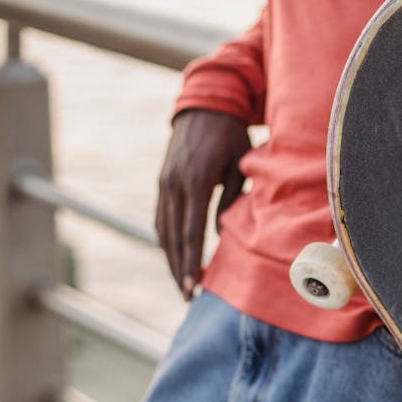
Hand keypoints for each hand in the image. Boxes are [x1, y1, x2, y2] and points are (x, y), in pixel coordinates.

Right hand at [155, 109, 249, 299]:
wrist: (206, 103)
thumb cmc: (231, 135)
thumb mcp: (240, 164)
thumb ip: (231, 198)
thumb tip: (220, 234)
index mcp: (194, 182)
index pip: (191, 233)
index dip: (191, 262)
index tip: (193, 287)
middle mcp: (173, 185)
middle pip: (173, 238)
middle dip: (179, 269)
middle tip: (187, 297)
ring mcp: (163, 183)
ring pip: (163, 230)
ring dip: (171, 259)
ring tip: (182, 284)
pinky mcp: (162, 182)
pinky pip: (162, 218)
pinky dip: (168, 240)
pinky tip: (176, 256)